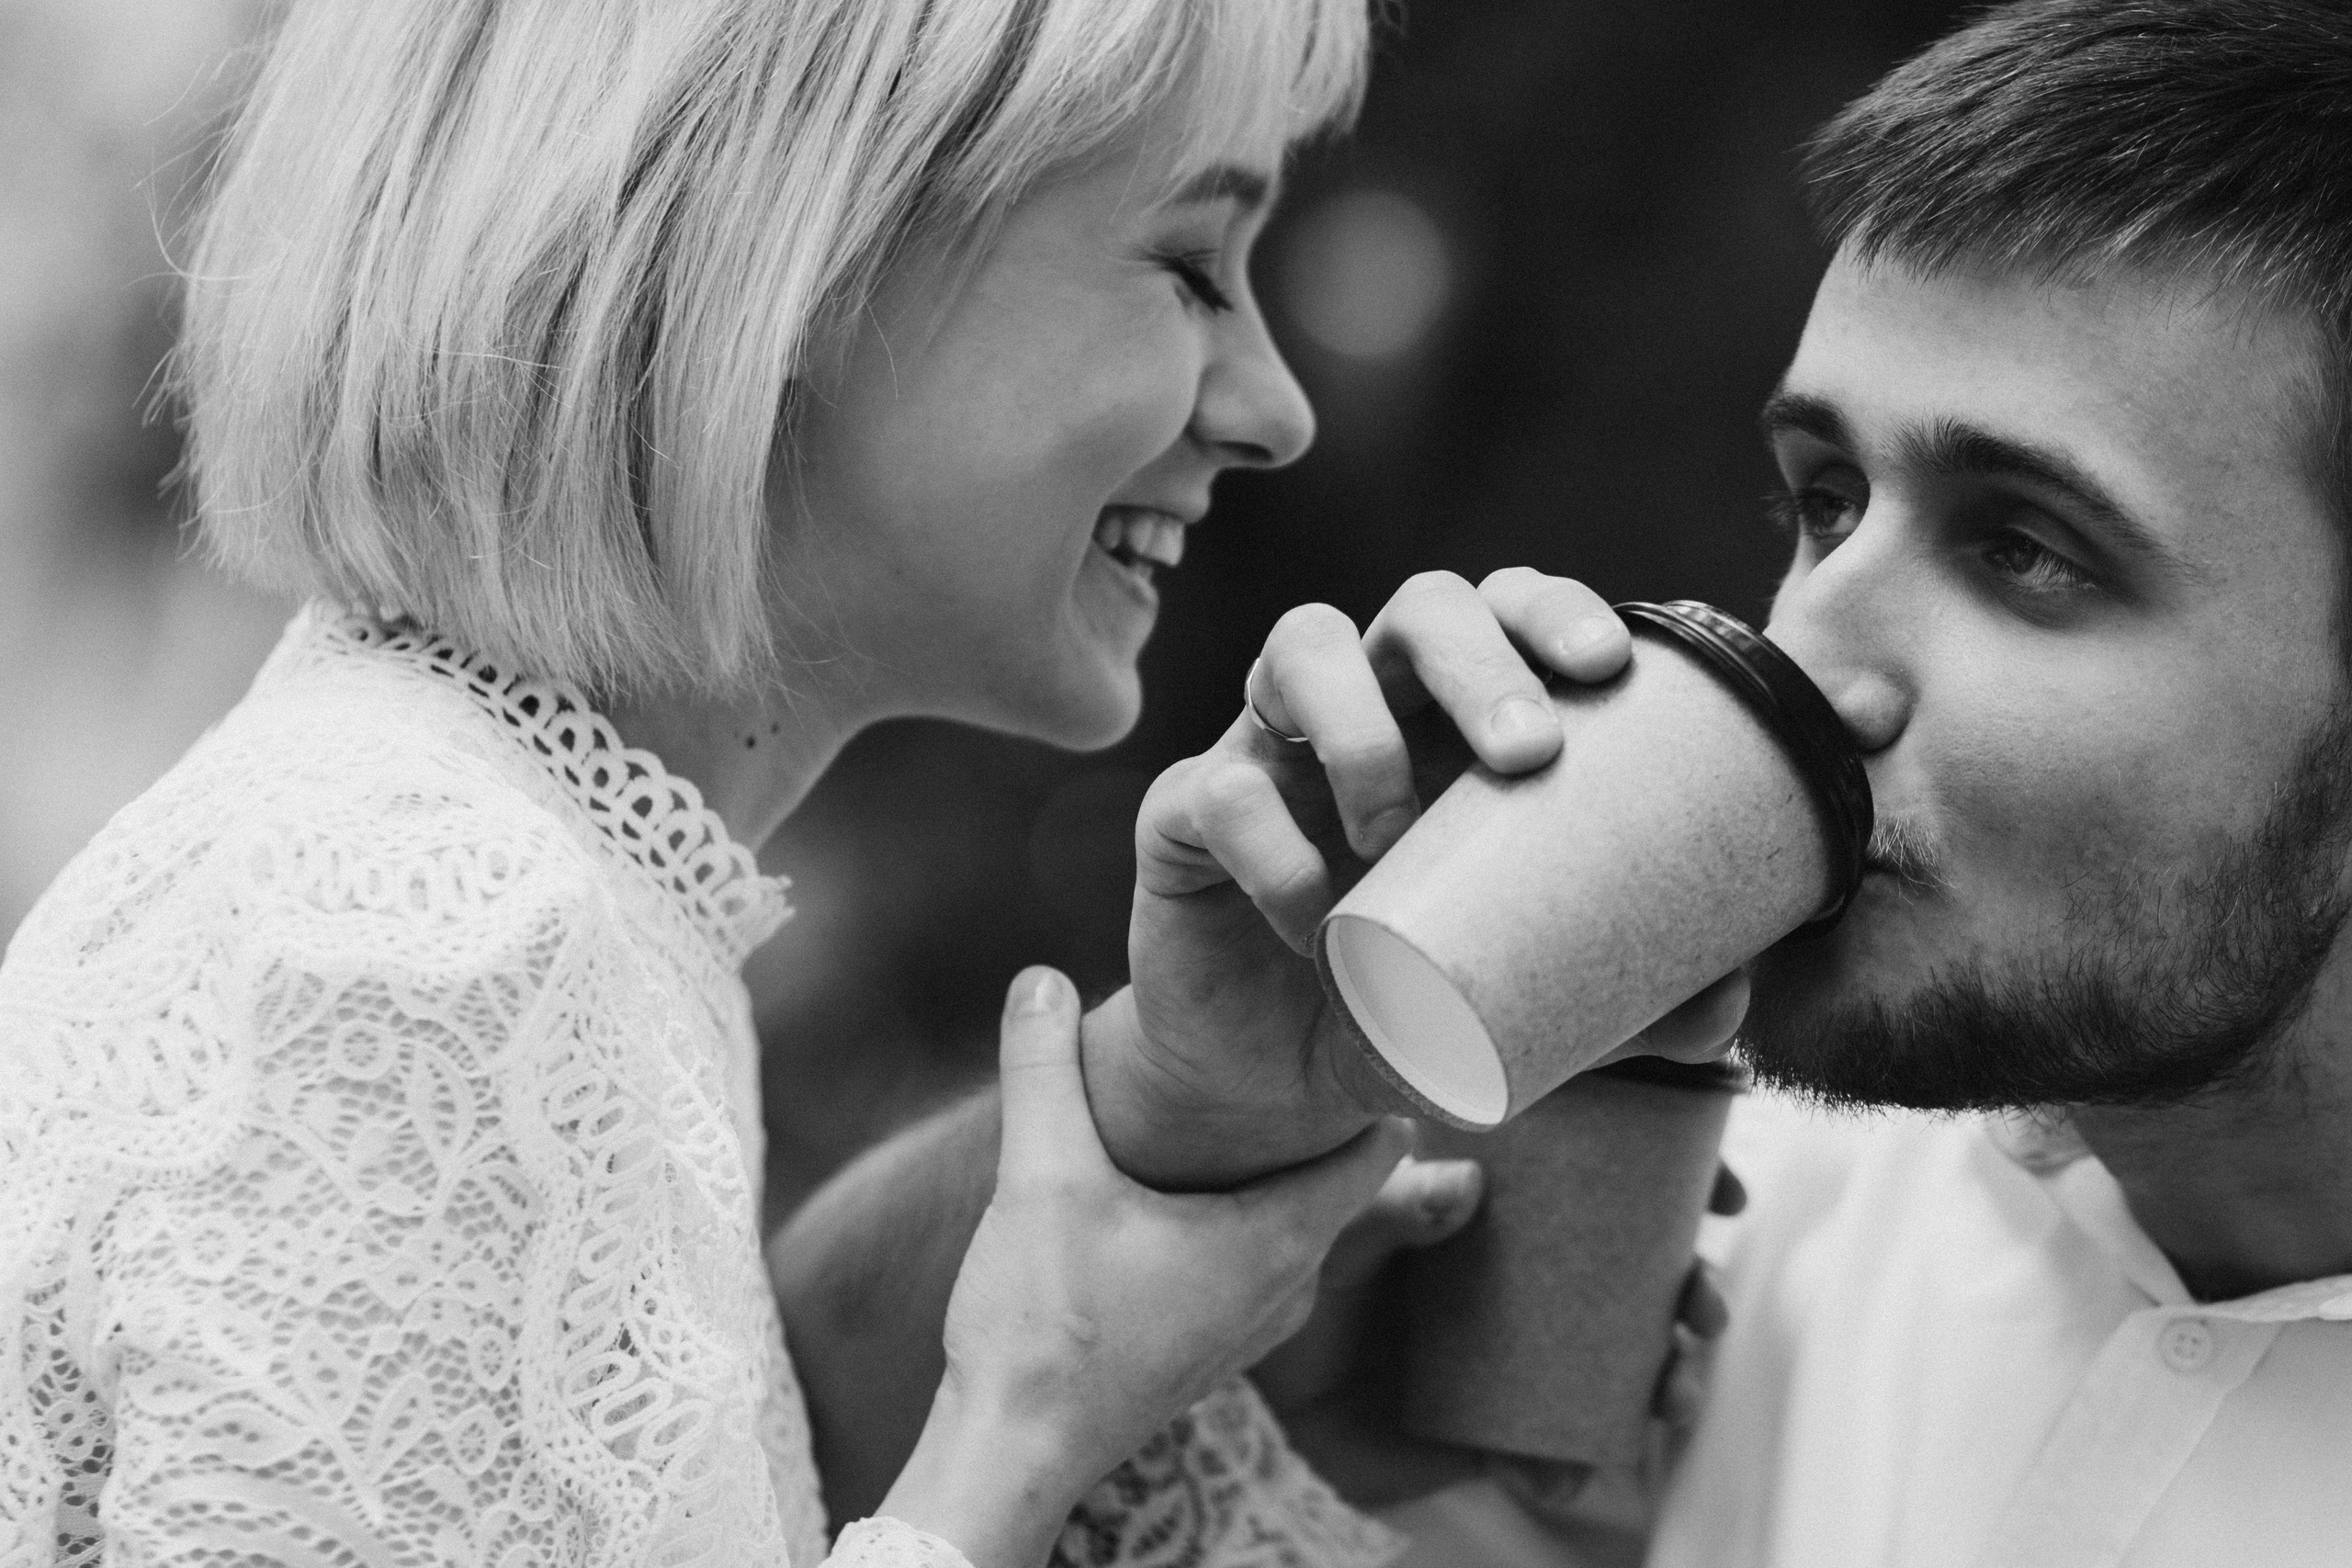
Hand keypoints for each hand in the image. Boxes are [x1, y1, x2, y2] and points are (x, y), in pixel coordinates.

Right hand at [881, 968, 1411, 1567]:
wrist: (1013, 1452)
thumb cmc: (1044, 1327)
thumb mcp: (1040, 1177)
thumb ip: (1043, 1068)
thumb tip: (1039, 977)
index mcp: (1276, 1242)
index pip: (1378, 1148)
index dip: (1378, 1084)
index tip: (1367, 1026)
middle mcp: (1285, 1289)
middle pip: (1339, 1182)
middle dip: (1317, 1117)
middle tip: (1295, 1042)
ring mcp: (1250, 1327)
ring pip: (1294, 1224)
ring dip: (1274, 1171)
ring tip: (1242, 1106)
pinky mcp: (1208, 1347)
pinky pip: (1254, 1262)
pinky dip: (1241, 1217)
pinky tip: (1186, 1191)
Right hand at [1091, 568, 1746, 1186]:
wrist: (1270, 1081)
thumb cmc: (1406, 997)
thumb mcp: (1522, 997)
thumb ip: (1622, 998)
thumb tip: (1727, 1008)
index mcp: (1459, 720)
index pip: (1510, 612)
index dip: (1556, 611)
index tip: (1610, 669)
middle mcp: (1372, 705)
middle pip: (1420, 603)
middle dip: (1477, 655)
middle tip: (1525, 750)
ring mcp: (1273, 746)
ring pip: (1303, 640)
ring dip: (1362, 720)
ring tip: (1395, 827)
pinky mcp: (1187, 812)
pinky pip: (1219, 787)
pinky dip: (1269, 844)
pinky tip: (1309, 916)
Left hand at [1256, 1158, 1748, 1514]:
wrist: (1249, 1383)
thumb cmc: (1298, 1271)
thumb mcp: (1338, 1222)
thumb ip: (1394, 1202)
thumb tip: (1470, 1188)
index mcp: (1508, 1209)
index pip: (1611, 1181)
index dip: (1684, 1182)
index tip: (1728, 1193)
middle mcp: (1531, 1280)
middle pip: (1644, 1279)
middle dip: (1697, 1294)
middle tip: (1705, 1309)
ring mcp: (1521, 1357)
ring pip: (1625, 1369)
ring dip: (1670, 1384)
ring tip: (1673, 1398)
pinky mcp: (1494, 1429)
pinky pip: (1552, 1454)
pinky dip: (1570, 1467)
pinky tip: (1565, 1472)